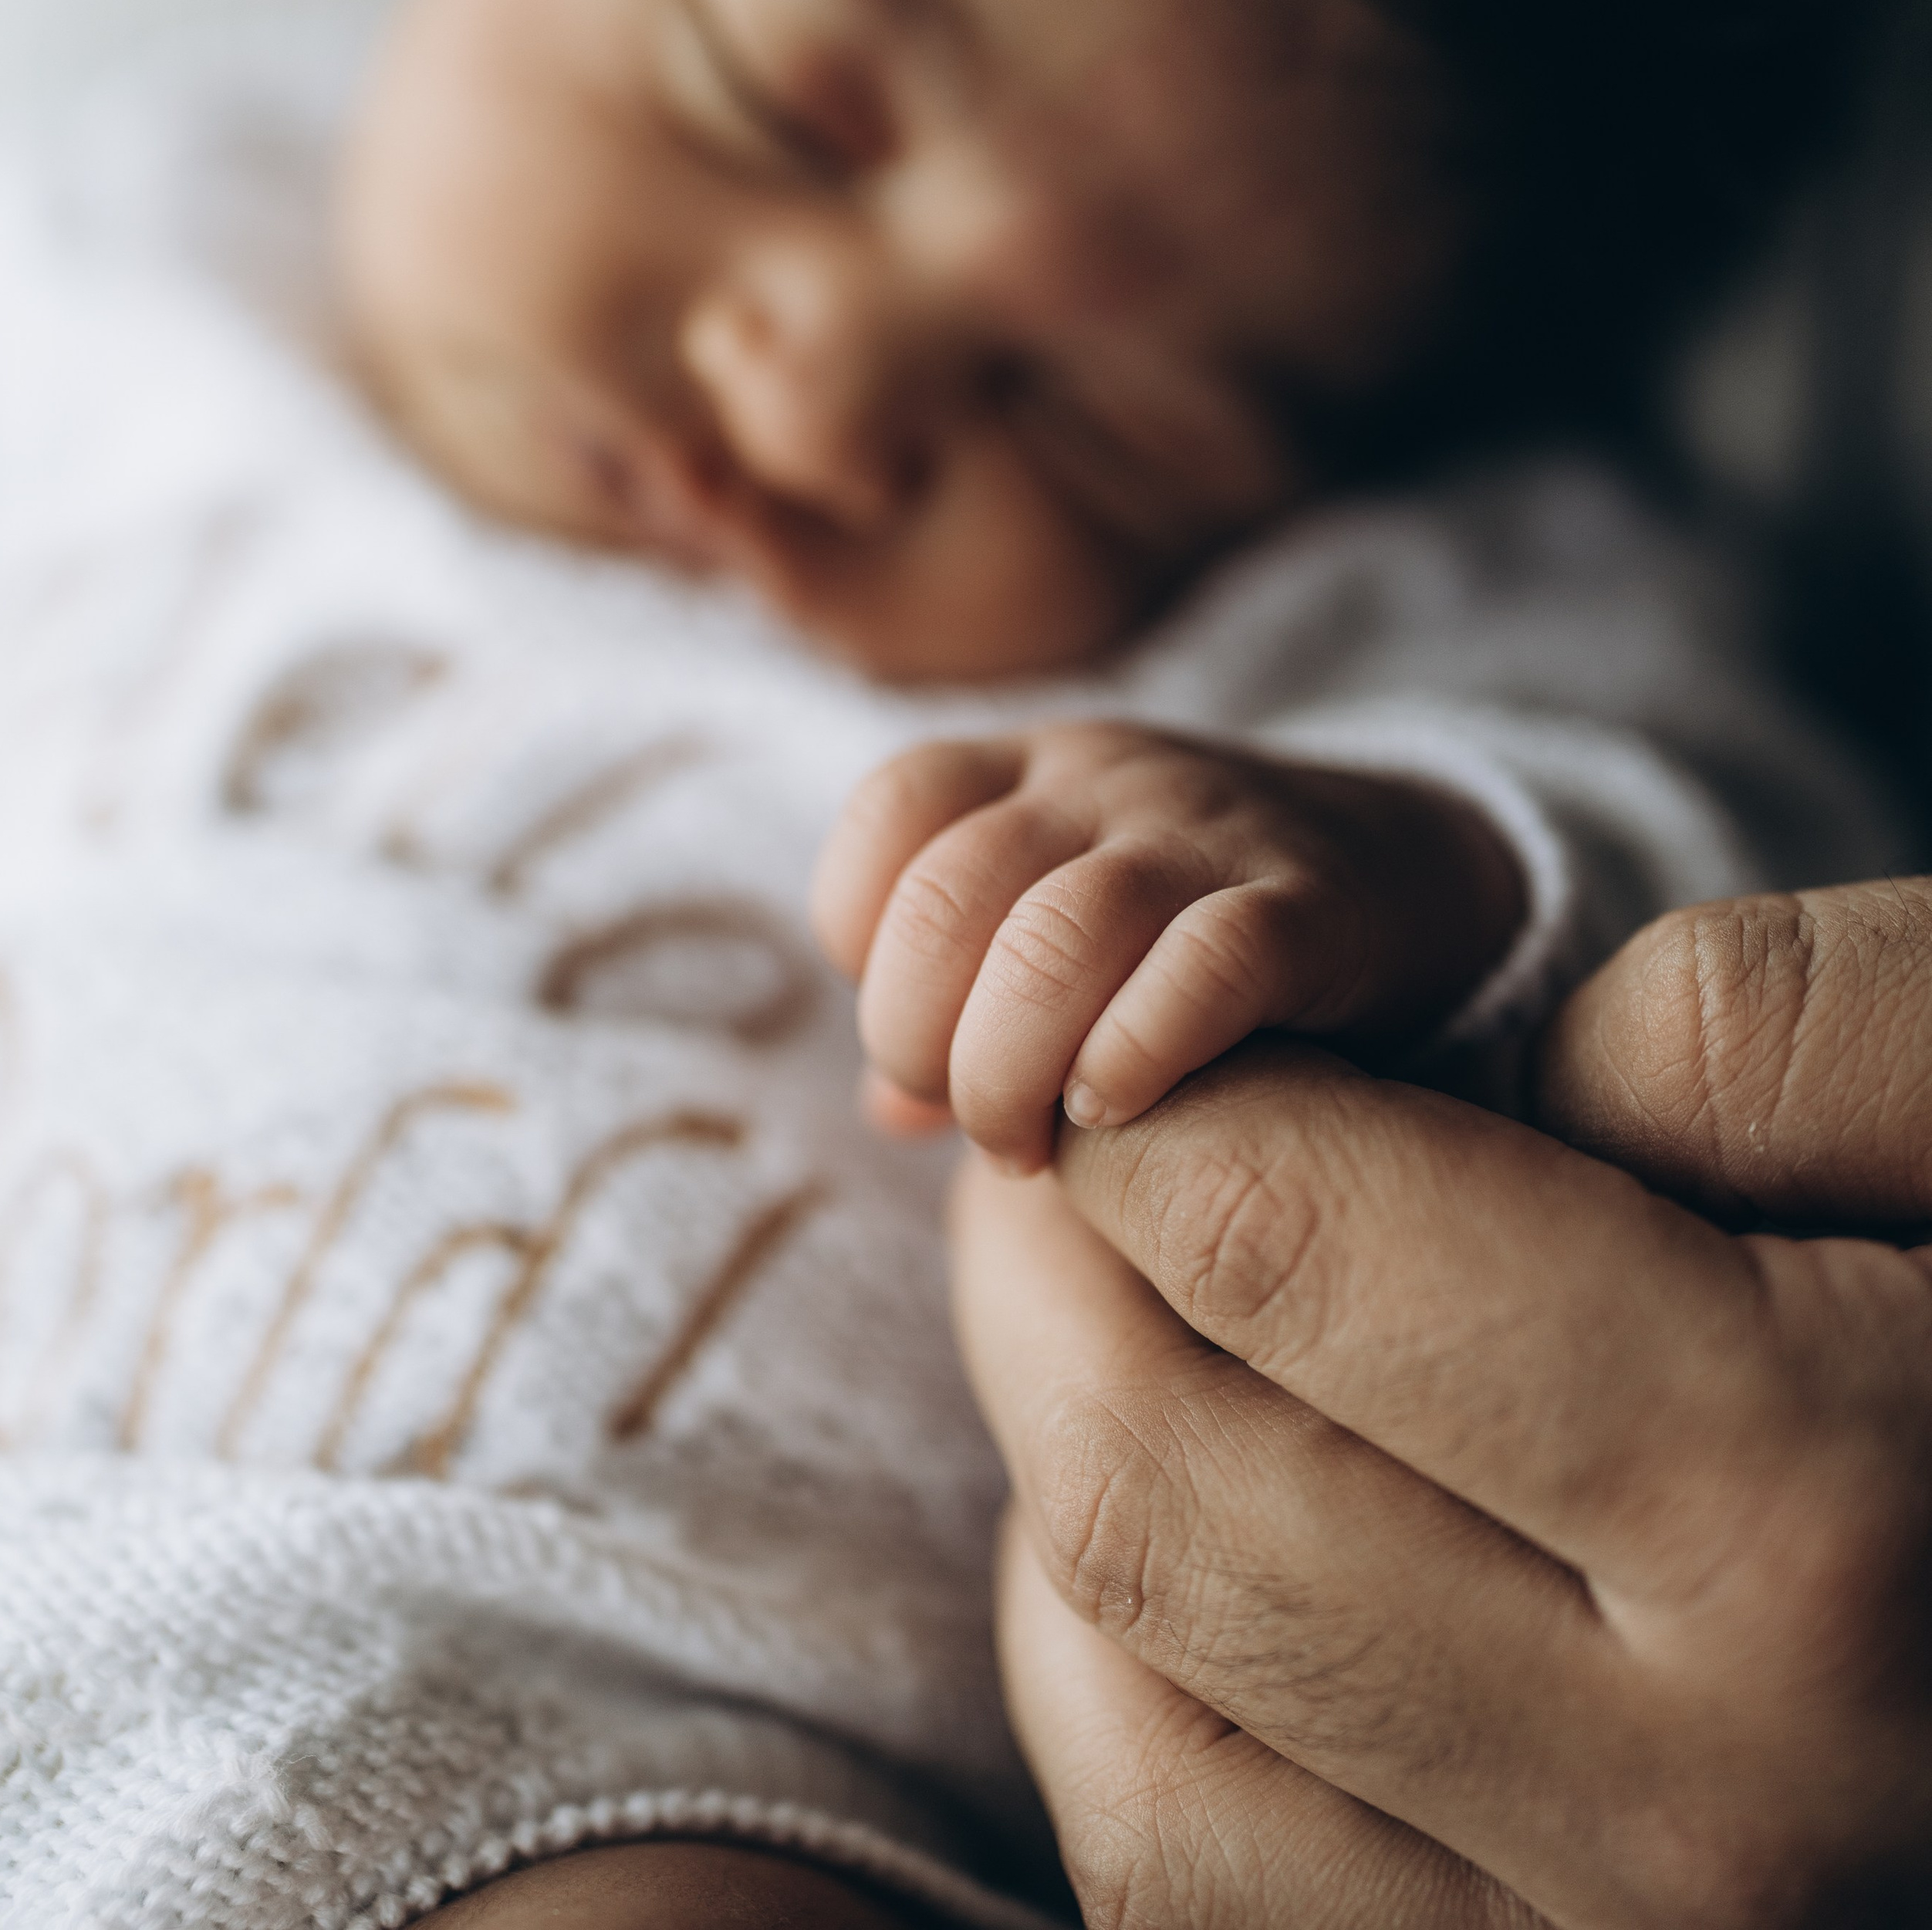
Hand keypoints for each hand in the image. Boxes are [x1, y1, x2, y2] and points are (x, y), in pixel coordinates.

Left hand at [812, 718, 1522, 1170]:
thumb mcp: (1072, 921)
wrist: (1413, 868)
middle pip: (949, 895)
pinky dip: (1135, 1053)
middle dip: (922, 1038)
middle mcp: (1105, 783)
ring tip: (1032, 1146)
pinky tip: (1119, 1109)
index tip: (914, 1031)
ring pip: (1056, 937)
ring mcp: (1206, 834)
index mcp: (1032, 768)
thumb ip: (968, 999)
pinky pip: (1203, 969)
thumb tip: (886, 1112)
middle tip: (974, 1122)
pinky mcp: (1308, 909)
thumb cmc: (1198, 921)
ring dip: (1009, 1070)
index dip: (866, 934)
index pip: (896, 808)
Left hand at [952, 875, 1931, 1928]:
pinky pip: (1190, 1880)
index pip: (1281, 1242)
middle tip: (1075, 1132)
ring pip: (1133, 1700)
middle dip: (1053, 1261)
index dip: (1150, 1096)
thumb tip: (1434, 1120)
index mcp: (1823, 1512)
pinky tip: (1198, 1528)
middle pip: (1163, 1477)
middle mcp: (1715, 1809)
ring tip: (1121, 1311)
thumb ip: (1730, 1038)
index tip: (1141, 1032)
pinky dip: (1123, 1677)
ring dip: (1064, 1464)